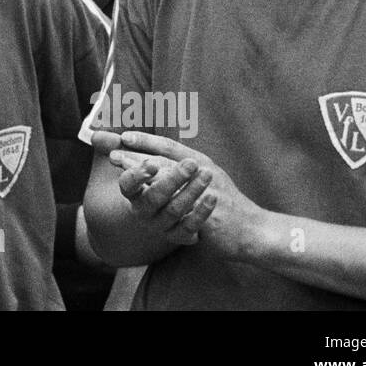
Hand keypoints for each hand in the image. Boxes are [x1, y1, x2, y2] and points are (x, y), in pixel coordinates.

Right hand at [91, 130, 215, 247]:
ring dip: (191, 192)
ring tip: (206, 173)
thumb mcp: (119, 169)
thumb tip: (96, 134)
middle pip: (155, 198)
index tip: (151, 163)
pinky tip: (212, 197)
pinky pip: (189, 229)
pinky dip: (201, 214)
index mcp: (129, 194)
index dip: (138, 175)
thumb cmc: (133, 189)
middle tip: (191, 163)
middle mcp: (142, 212)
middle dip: (173, 180)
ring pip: (174, 211)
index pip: (127, 186)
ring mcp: (160, 226)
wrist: (142, 228)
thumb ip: (111, 149)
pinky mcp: (177, 236)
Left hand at [113, 131, 264, 259]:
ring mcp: (205, 193)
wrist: (253, 229)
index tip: (124, 135)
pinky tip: (144, 198)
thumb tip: (154, 159)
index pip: (170, 147)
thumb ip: (183, 166)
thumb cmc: (226, 202)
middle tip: (112, 153)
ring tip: (122, 170)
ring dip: (144, 174)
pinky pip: (182, 208)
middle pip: (164, 161)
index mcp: (201, 162)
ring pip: (170, 181)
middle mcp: (203, 173)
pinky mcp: (208, 216)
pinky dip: (163, 202)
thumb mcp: (207, 176)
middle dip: (137, 156)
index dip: (146, 140)